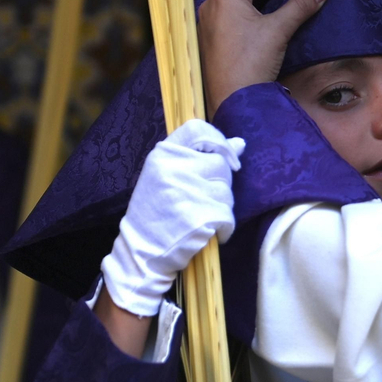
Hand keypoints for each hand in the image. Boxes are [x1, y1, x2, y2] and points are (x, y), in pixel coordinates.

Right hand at [101, 119, 243, 315]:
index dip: (219, 142)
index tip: (228, 160)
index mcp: (162, 154)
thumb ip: (200, 157)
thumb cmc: (157, 213)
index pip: (198, 129)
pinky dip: (224, 228)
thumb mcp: (168, 177)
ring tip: (199, 217)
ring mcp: (186, 193)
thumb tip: (240, 143)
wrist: (140, 252)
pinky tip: (206, 232)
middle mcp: (173, 168)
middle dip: (220, 184)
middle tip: (200, 202)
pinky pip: (228, 216)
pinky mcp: (198, 217)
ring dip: (221, 208)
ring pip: (227, 192)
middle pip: (221, 165)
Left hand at [198, 0, 328, 116]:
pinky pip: (235, 16)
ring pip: (243, 0)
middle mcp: (213, 3)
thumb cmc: (250, 64)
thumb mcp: (279, 30)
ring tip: (287, 13)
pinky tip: (269, 29)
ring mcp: (210, 21)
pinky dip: (254, 16)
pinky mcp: (212, 37)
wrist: (233, 101)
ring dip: (267, 2)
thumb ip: (300, 5)